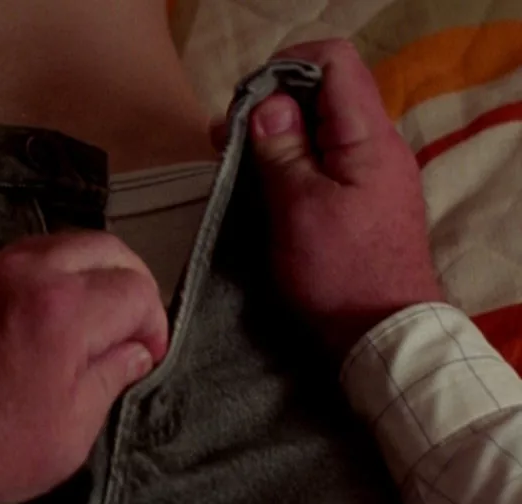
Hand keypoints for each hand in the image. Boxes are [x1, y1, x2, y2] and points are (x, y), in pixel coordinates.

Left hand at [0, 232, 167, 503]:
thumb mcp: (69, 431)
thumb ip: (109, 378)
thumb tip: (133, 351)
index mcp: (65, 309)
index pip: (134, 288)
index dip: (153, 322)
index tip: (145, 354)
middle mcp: (29, 273)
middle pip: (104, 247)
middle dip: (129, 280)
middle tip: (129, 323)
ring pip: (60, 243)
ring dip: (88, 271)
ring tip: (89, 317)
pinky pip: (19, 256)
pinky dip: (46, 272)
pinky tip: (44, 311)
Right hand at [248, 39, 443, 355]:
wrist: (381, 336)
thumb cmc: (340, 274)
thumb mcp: (298, 208)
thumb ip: (283, 150)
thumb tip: (268, 105)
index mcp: (368, 138)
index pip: (334, 63)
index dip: (284, 68)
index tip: (246, 102)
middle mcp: (377, 147)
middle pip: (324, 94)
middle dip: (271, 106)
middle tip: (227, 139)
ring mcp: (372, 173)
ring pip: (321, 128)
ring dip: (277, 137)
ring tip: (233, 162)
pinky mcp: (363, 199)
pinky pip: (325, 160)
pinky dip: (292, 162)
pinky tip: (261, 183)